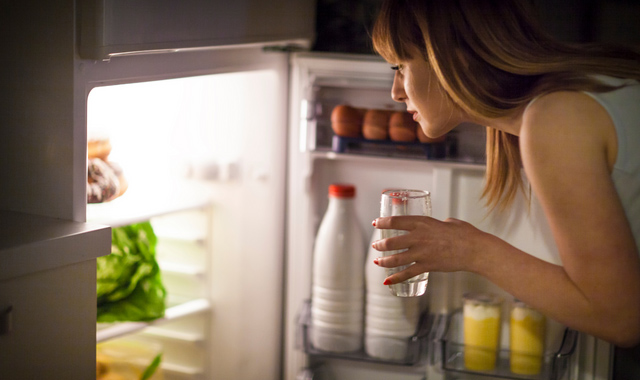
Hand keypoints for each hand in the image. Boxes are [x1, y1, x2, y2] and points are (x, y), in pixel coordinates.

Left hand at [371, 215, 491, 283]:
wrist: (475, 249)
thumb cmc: (465, 234)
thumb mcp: (448, 222)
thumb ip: (438, 224)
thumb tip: (439, 225)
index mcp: (422, 223)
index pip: (395, 221)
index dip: (382, 222)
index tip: (375, 223)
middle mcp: (418, 237)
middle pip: (391, 242)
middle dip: (380, 245)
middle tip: (376, 245)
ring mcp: (421, 253)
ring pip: (396, 259)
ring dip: (384, 261)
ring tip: (377, 262)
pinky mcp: (427, 266)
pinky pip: (407, 274)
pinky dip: (395, 278)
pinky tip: (387, 281)